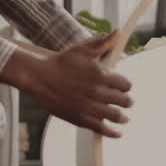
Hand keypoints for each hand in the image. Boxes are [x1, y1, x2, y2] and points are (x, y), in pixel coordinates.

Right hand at [0, 33, 132, 137]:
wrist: (38, 77)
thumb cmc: (60, 62)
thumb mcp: (82, 49)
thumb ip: (103, 42)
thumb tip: (118, 32)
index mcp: (100, 75)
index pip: (125, 85)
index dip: (126, 86)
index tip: (124, 88)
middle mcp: (97, 92)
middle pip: (123, 101)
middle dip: (127, 102)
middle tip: (127, 103)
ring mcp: (88, 107)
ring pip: (114, 116)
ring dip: (122, 117)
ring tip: (124, 118)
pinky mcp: (79, 118)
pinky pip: (100, 128)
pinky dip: (112, 132)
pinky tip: (117, 133)